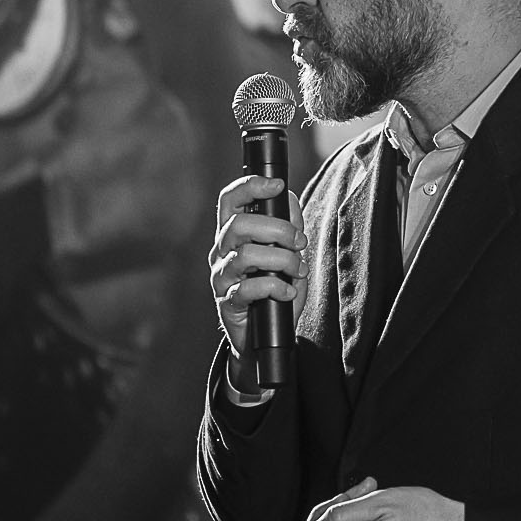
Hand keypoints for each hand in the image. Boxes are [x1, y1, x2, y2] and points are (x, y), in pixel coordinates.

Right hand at [210, 174, 307, 377]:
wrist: (264, 336)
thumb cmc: (274, 290)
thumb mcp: (287, 255)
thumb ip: (288, 227)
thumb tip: (289, 198)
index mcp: (233, 234)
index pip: (230, 200)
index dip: (250, 186)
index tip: (277, 184)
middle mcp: (221, 251)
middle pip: (239, 224)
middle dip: (278, 229)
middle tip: (300, 242)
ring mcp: (221, 277)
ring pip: (246, 255)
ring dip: (283, 260)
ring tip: (299, 270)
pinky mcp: (227, 302)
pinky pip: (249, 288)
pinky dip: (277, 287)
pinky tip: (289, 293)